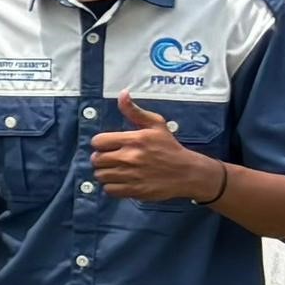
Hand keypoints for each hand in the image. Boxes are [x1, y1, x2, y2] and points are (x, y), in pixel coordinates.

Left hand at [93, 99, 218, 201]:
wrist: (188, 172)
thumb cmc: (170, 147)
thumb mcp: (156, 125)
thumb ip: (135, 111)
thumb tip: (122, 94)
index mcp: (134, 140)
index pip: (98, 142)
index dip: (101, 143)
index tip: (108, 145)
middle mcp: (130, 158)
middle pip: (96, 159)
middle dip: (101, 158)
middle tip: (111, 158)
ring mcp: (132, 175)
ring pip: (100, 175)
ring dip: (105, 173)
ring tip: (115, 170)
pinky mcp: (134, 190)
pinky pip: (109, 190)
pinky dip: (111, 186)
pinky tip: (120, 181)